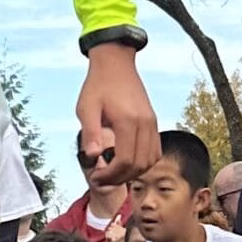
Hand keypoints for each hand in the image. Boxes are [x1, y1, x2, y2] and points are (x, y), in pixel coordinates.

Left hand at [75, 44, 158, 185]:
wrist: (115, 63)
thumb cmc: (98, 85)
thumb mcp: (86, 108)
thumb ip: (90, 133)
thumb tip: (92, 157)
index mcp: (127, 120)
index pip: (125, 160)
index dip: (110, 175)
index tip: (96, 176)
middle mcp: (144, 123)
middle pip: (139, 165)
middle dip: (120, 178)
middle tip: (101, 179)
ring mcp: (152, 122)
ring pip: (150, 161)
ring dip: (133, 172)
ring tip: (113, 172)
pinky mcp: (153, 122)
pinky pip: (155, 151)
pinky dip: (143, 162)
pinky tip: (126, 161)